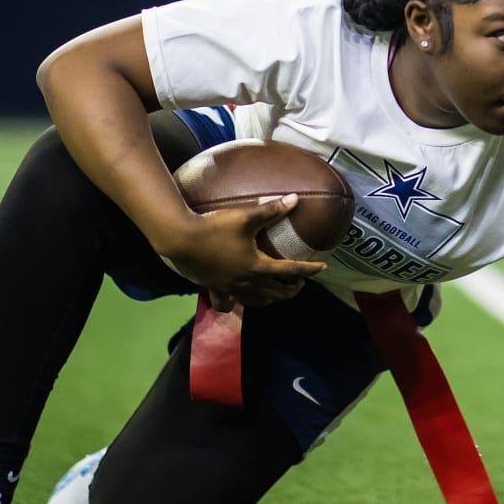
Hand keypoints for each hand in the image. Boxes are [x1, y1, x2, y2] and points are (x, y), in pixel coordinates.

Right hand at [159, 194, 325, 309]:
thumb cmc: (215, 227)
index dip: (309, 269)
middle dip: (292, 289)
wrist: (181, 239)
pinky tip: (236, 299)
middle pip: (276, 293)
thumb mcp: (246, 217)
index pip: (291, 270)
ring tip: (275, 292)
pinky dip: (235, 304)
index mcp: (258, 266)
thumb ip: (272, 210)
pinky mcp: (213, 288)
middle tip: (300, 283)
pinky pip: (227, 304)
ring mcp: (229, 288)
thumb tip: (295, 199)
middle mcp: (246, 282)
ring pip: (255, 302)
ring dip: (270, 299)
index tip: (322, 268)